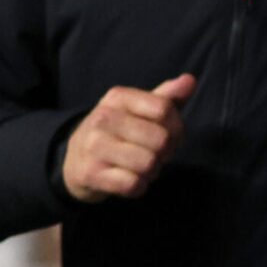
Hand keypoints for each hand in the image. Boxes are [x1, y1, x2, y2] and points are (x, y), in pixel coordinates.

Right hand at [61, 74, 193, 202]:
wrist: (76, 158)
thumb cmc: (118, 132)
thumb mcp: (138, 110)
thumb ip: (167, 97)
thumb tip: (189, 80)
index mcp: (117, 98)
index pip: (165, 109)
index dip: (176, 127)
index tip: (167, 135)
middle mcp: (102, 118)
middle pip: (161, 139)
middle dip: (165, 152)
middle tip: (153, 153)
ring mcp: (94, 146)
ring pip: (149, 164)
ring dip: (152, 171)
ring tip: (140, 166)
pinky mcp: (90, 173)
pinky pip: (133, 185)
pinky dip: (138, 186)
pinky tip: (128, 179)